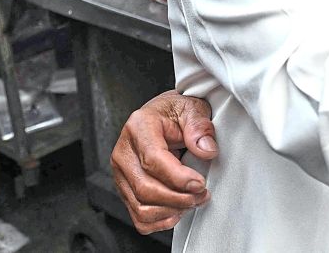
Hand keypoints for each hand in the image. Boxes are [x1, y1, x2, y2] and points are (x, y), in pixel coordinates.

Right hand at [111, 90, 217, 233]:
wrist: (164, 115)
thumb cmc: (176, 112)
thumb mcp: (193, 108)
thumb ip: (200, 127)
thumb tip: (206, 150)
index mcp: (138, 127)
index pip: (153, 159)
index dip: (178, 177)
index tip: (200, 184)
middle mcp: (124, 152)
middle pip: (145, 188)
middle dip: (177, 198)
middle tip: (202, 195)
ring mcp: (121, 173)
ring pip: (140, 206)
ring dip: (171, 211)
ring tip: (194, 201)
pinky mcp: (125, 189)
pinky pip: (137, 216)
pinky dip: (159, 221)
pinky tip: (178, 212)